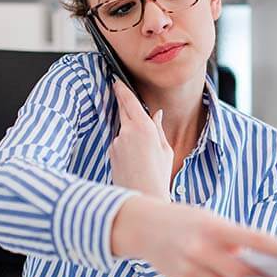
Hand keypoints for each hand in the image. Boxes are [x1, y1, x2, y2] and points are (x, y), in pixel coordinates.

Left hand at [108, 78, 172, 199]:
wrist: (143, 196)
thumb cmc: (159, 175)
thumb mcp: (165, 149)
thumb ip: (158, 128)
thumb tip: (156, 114)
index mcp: (144, 128)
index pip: (130, 101)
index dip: (122, 89)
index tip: (117, 80)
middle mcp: (127, 132)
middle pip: (122, 110)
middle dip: (122, 102)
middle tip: (121, 93)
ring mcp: (116, 142)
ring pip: (123, 129)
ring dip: (130, 133)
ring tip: (143, 154)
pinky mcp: (111, 152)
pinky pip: (119, 143)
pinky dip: (125, 146)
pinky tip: (135, 161)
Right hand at [111, 196, 276, 276]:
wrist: (141, 226)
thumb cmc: (182, 219)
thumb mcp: (209, 218)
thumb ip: (233, 237)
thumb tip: (262, 258)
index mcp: (214, 228)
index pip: (257, 242)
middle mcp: (203, 250)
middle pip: (246, 273)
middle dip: (264, 276)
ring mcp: (192, 268)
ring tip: (239, 267)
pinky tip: (218, 272)